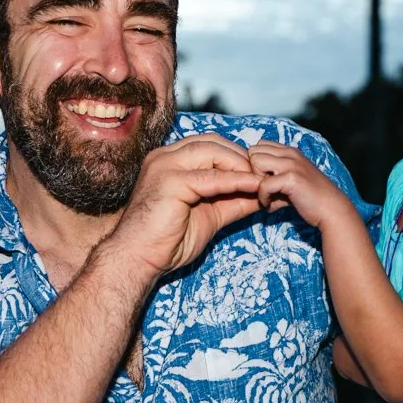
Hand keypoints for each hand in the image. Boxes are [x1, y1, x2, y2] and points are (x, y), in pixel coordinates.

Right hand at [104, 135, 263, 278]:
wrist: (138, 260)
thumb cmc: (167, 241)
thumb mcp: (209, 214)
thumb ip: (233, 200)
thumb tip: (262, 194)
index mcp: (170, 160)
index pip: (210, 144)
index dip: (237, 156)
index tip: (259, 172)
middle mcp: (165, 156)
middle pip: (214, 142)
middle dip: (242, 157)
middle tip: (264, 175)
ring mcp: (165, 166)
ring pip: (214, 151)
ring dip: (241, 165)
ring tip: (260, 181)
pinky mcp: (170, 181)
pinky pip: (212, 177)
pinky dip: (236, 180)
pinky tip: (253, 187)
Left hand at [248, 141, 352, 228]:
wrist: (332, 210)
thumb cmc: (311, 199)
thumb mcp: (292, 182)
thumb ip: (273, 178)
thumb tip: (252, 184)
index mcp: (290, 151)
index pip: (259, 146)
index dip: (256, 165)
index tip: (264, 182)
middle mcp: (290, 153)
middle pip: (254, 151)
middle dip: (254, 171)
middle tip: (264, 189)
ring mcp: (292, 164)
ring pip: (255, 161)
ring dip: (256, 182)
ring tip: (267, 196)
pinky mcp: (292, 178)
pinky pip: (263, 184)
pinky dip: (263, 198)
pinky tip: (271, 206)